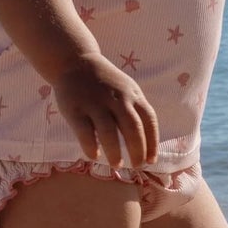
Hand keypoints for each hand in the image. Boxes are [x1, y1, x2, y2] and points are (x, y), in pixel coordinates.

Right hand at [50, 53, 159, 167]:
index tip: (151, 160)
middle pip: (132, 127)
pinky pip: (84, 131)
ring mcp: (95, 103)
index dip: (152, 142)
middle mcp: (116, 98)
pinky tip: (94, 155)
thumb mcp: (127, 89)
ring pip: (108, 131)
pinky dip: (90, 146)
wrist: (75, 61)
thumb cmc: (105, 82)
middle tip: (137, 166)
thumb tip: (146, 144)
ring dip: (114, 151)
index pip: (149, 120)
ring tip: (117, 164)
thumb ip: (136, 110)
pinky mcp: (75, 108)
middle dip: (137, 150)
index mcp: (132, 95)